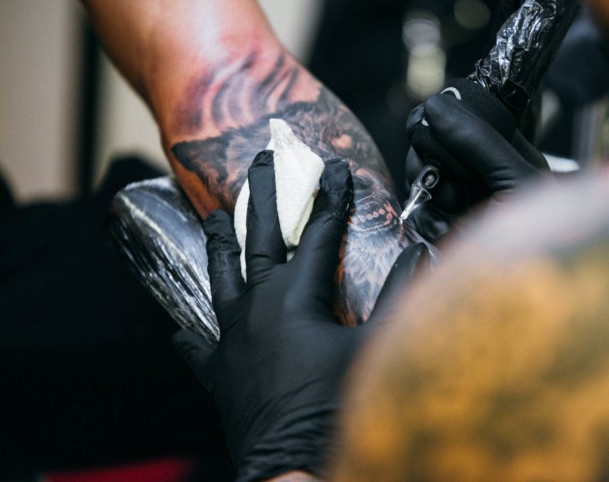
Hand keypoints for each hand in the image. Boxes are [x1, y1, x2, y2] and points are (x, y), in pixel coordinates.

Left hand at [173, 151, 427, 480]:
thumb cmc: (339, 407)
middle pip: (258, 237)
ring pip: (221, 278)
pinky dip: (191, 335)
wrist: (295, 469)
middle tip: (263, 161)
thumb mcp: (380, 347)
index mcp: (295, 296)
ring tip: (212, 217)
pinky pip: (198, 347)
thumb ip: (401, 295)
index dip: (330, 197)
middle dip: (263, 195)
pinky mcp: (219, 373)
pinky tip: (180, 330)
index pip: (318, 232)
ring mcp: (231, 340)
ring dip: (219, 244)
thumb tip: (424, 251)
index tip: (336, 168)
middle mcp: (256, 307)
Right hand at [405, 79, 549, 239]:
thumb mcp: (516, 180)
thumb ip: (478, 141)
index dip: (438, 118)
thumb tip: (435, 106)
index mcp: (503, 150)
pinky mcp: (444, 227)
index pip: (458, 116)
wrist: (532, 289)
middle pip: (431, 144)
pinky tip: (446, 229)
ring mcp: (460, 199)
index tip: (426, 122)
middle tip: (447, 180)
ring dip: (428, 192)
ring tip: (452, 208)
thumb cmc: (546, 234)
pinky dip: (427, 219)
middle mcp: (479, 171)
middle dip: (430, 159)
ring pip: (420, 177)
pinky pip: (418, 210)